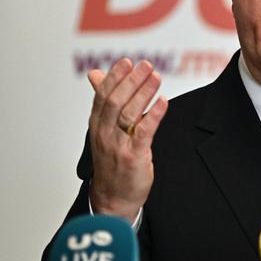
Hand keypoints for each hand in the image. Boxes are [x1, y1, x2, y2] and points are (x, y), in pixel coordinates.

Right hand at [86, 59, 168, 222]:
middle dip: (131, 81)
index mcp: (97, 125)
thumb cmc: (112, 161)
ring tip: (156, 76)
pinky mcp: (133, 156)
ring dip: (143, 93)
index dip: (115, 77)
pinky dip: (154, 115)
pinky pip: (144, 132)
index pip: (103, 96)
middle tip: (146, 64)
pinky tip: (164, 102)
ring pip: (129, 114)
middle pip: (116, 101)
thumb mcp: (104, 129)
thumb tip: (96, 74)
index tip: (126, 62)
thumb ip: (104, 101)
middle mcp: (105, 133)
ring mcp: (118, 145)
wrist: (114, 198)